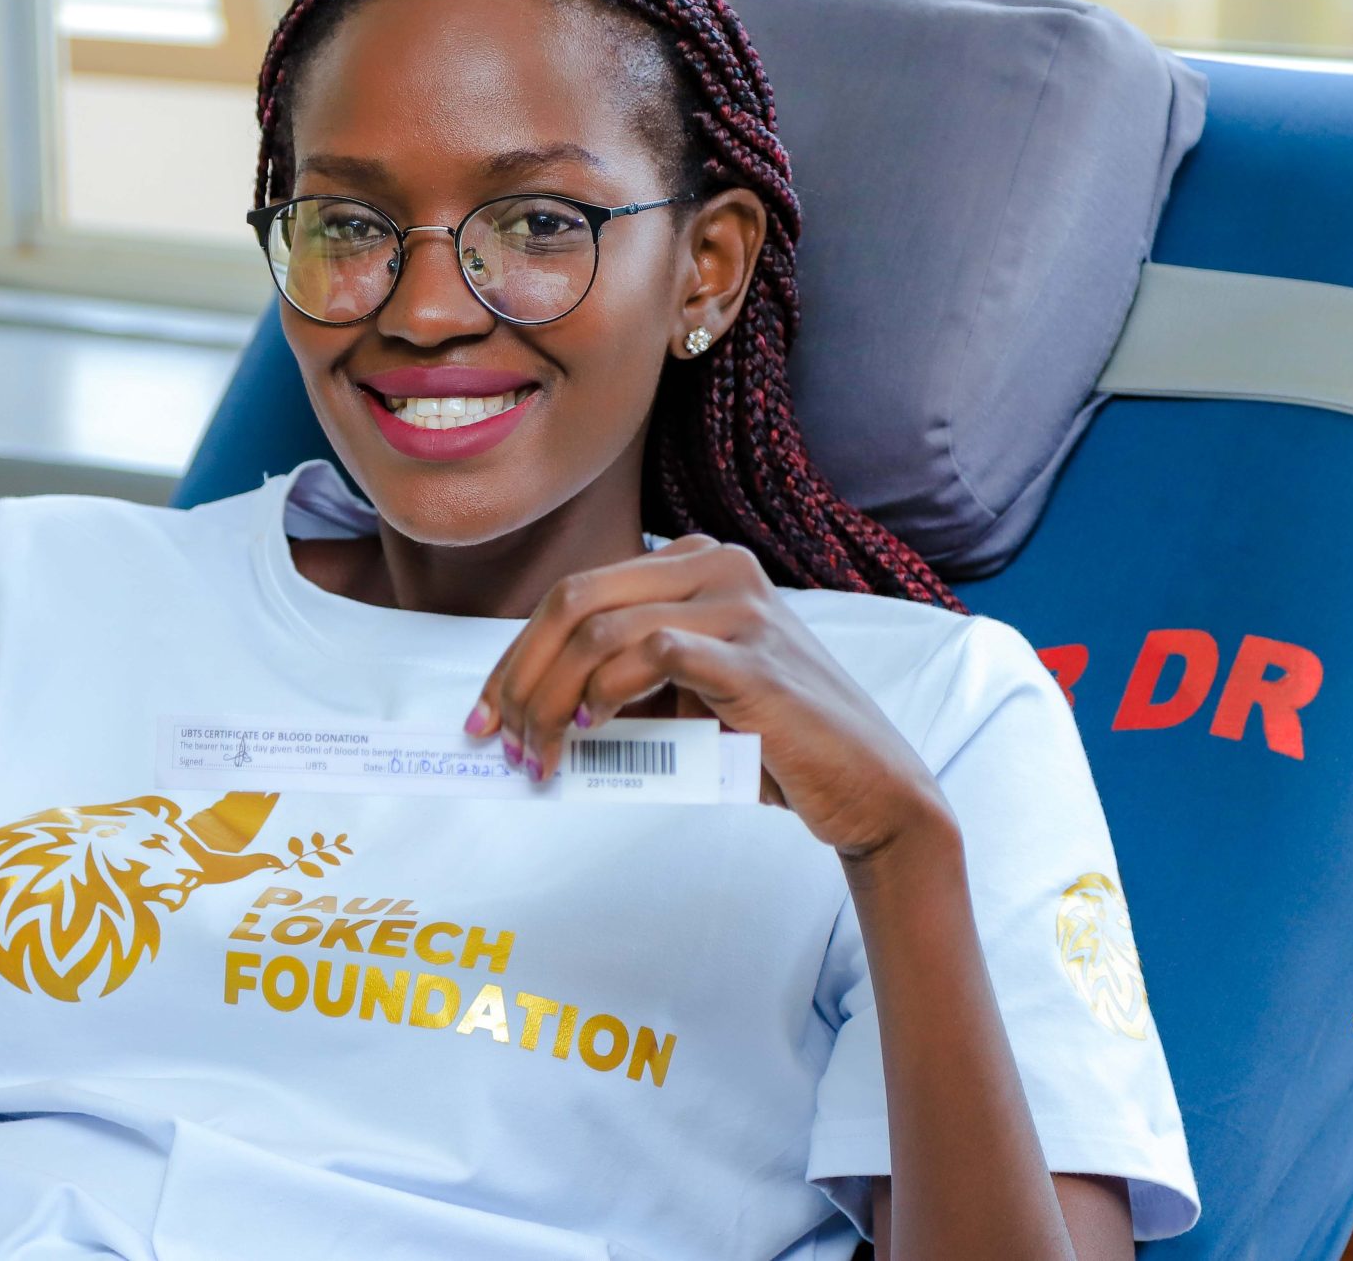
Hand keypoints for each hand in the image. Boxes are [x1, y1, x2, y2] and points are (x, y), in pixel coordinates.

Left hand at [466, 536, 950, 864]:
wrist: (867, 789)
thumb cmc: (770, 743)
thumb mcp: (682, 700)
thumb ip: (619, 684)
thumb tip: (523, 708)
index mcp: (697, 563)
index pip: (576, 593)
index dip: (516, 654)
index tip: (484, 715)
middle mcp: (719, 566)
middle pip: (574, 600)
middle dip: (520, 674)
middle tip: (500, 738)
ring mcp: (741, 606)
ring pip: (601, 629)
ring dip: (551, 700)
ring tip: (541, 756)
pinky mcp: (754, 658)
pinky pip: (654, 652)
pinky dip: (608, 691)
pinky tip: (592, 730)